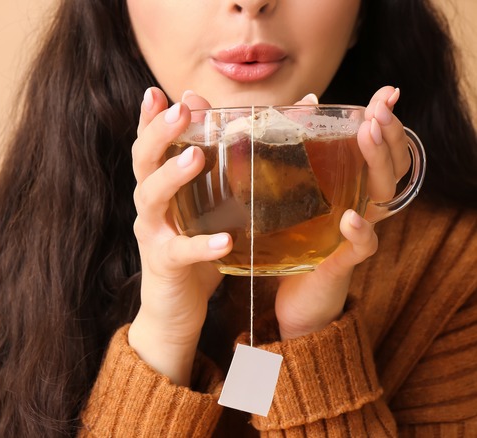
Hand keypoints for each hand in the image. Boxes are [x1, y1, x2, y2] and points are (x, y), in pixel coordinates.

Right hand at [128, 87, 230, 385]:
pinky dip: (199, 246)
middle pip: (142, 162)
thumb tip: (261, 134)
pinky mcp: (164, 266)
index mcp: (159, 189)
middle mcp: (149, 207)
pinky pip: (179, 252)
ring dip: (172, 176)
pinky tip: (223, 241)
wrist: (174, 311)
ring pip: (151, 199)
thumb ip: (226, 177)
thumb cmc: (196, 253)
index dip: (149, 119)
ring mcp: (153, 236)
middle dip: (158, 134)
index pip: (149, 146)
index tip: (155, 92)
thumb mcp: (209, 212)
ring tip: (196, 159)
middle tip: (179, 110)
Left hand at [275, 87, 409, 339]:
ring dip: (377, 162)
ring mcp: (355, 233)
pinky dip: (359, 231)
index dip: (385, 119)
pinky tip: (350, 217)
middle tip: (378, 107)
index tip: (387, 91)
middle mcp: (360, 205)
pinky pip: (362, 245)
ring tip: (368, 133)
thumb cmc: (291, 240)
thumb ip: (272, 148)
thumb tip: (273, 102)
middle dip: (387, 132)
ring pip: (382, 195)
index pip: (377, 147)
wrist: (291, 297)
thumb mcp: (281, 191)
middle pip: (390, 165)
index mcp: (349, 186)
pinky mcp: (342, 261)